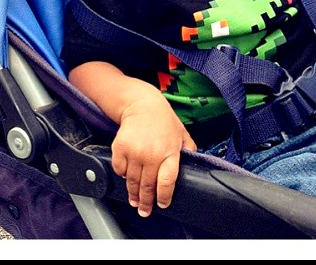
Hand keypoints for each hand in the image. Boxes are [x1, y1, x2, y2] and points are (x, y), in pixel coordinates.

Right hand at [111, 92, 196, 217]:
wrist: (142, 104)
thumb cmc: (163, 120)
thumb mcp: (182, 133)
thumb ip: (189, 150)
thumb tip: (195, 165)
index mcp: (169, 152)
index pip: (166, 182)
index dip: (164, 197)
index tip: (162, 204)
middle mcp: (151, 154)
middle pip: (147, 187)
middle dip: (146, 202)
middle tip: (144, 211)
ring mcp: (134, 152)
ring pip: (133, 182)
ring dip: (133, 194)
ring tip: (134, 201)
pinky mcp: (120, 148)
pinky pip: (120, 170)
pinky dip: (123, 175)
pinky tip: (127, 177)